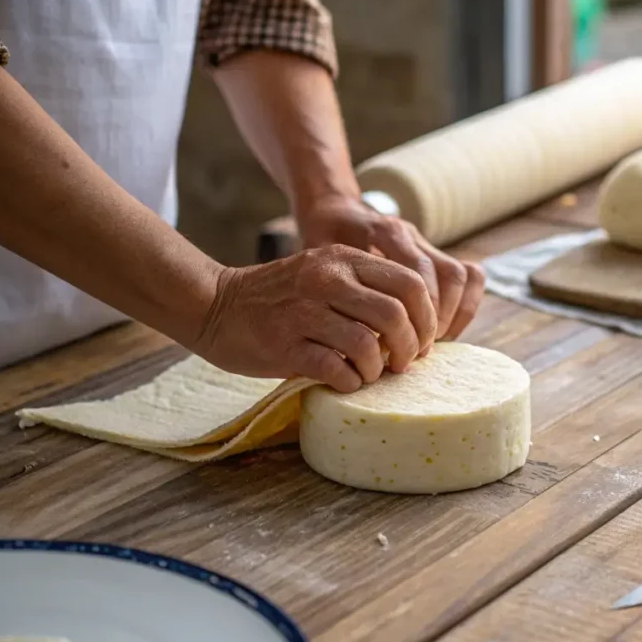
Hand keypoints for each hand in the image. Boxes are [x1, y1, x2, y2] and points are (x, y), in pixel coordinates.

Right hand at [193, 244, 436, 392]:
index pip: (410, 283)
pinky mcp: (284, 345)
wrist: (215, 305)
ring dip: (377, 369)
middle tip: (404, 363)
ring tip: (370, 374)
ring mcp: (303, 312)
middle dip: (410, 348)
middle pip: (395, 315)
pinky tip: (344, 381)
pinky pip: (335, 369)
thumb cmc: (281, 299)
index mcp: (342, 259)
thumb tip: (419, 326)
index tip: (422, 340)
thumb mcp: (325, 274)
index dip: (426, 318)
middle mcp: (326, 280)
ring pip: (368, 345)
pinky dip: (348, 382)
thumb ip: (366, 289)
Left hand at [298, 195, 485, 344]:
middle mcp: (410, 233)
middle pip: (446, 276)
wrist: (334, 209)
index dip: (415, 316)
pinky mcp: (436, 252)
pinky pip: (470, 276)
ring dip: (452, 315)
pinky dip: (465, 305)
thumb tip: (350, 339)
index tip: (401, 346)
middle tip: (418, 350)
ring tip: (432, 342)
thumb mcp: (318, 258)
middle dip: (436, 320)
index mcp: (382, 231)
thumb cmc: (321, 240)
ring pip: (462, 276)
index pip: (415, 276)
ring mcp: (426, 241)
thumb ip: (336, 286)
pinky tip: (445, 330)